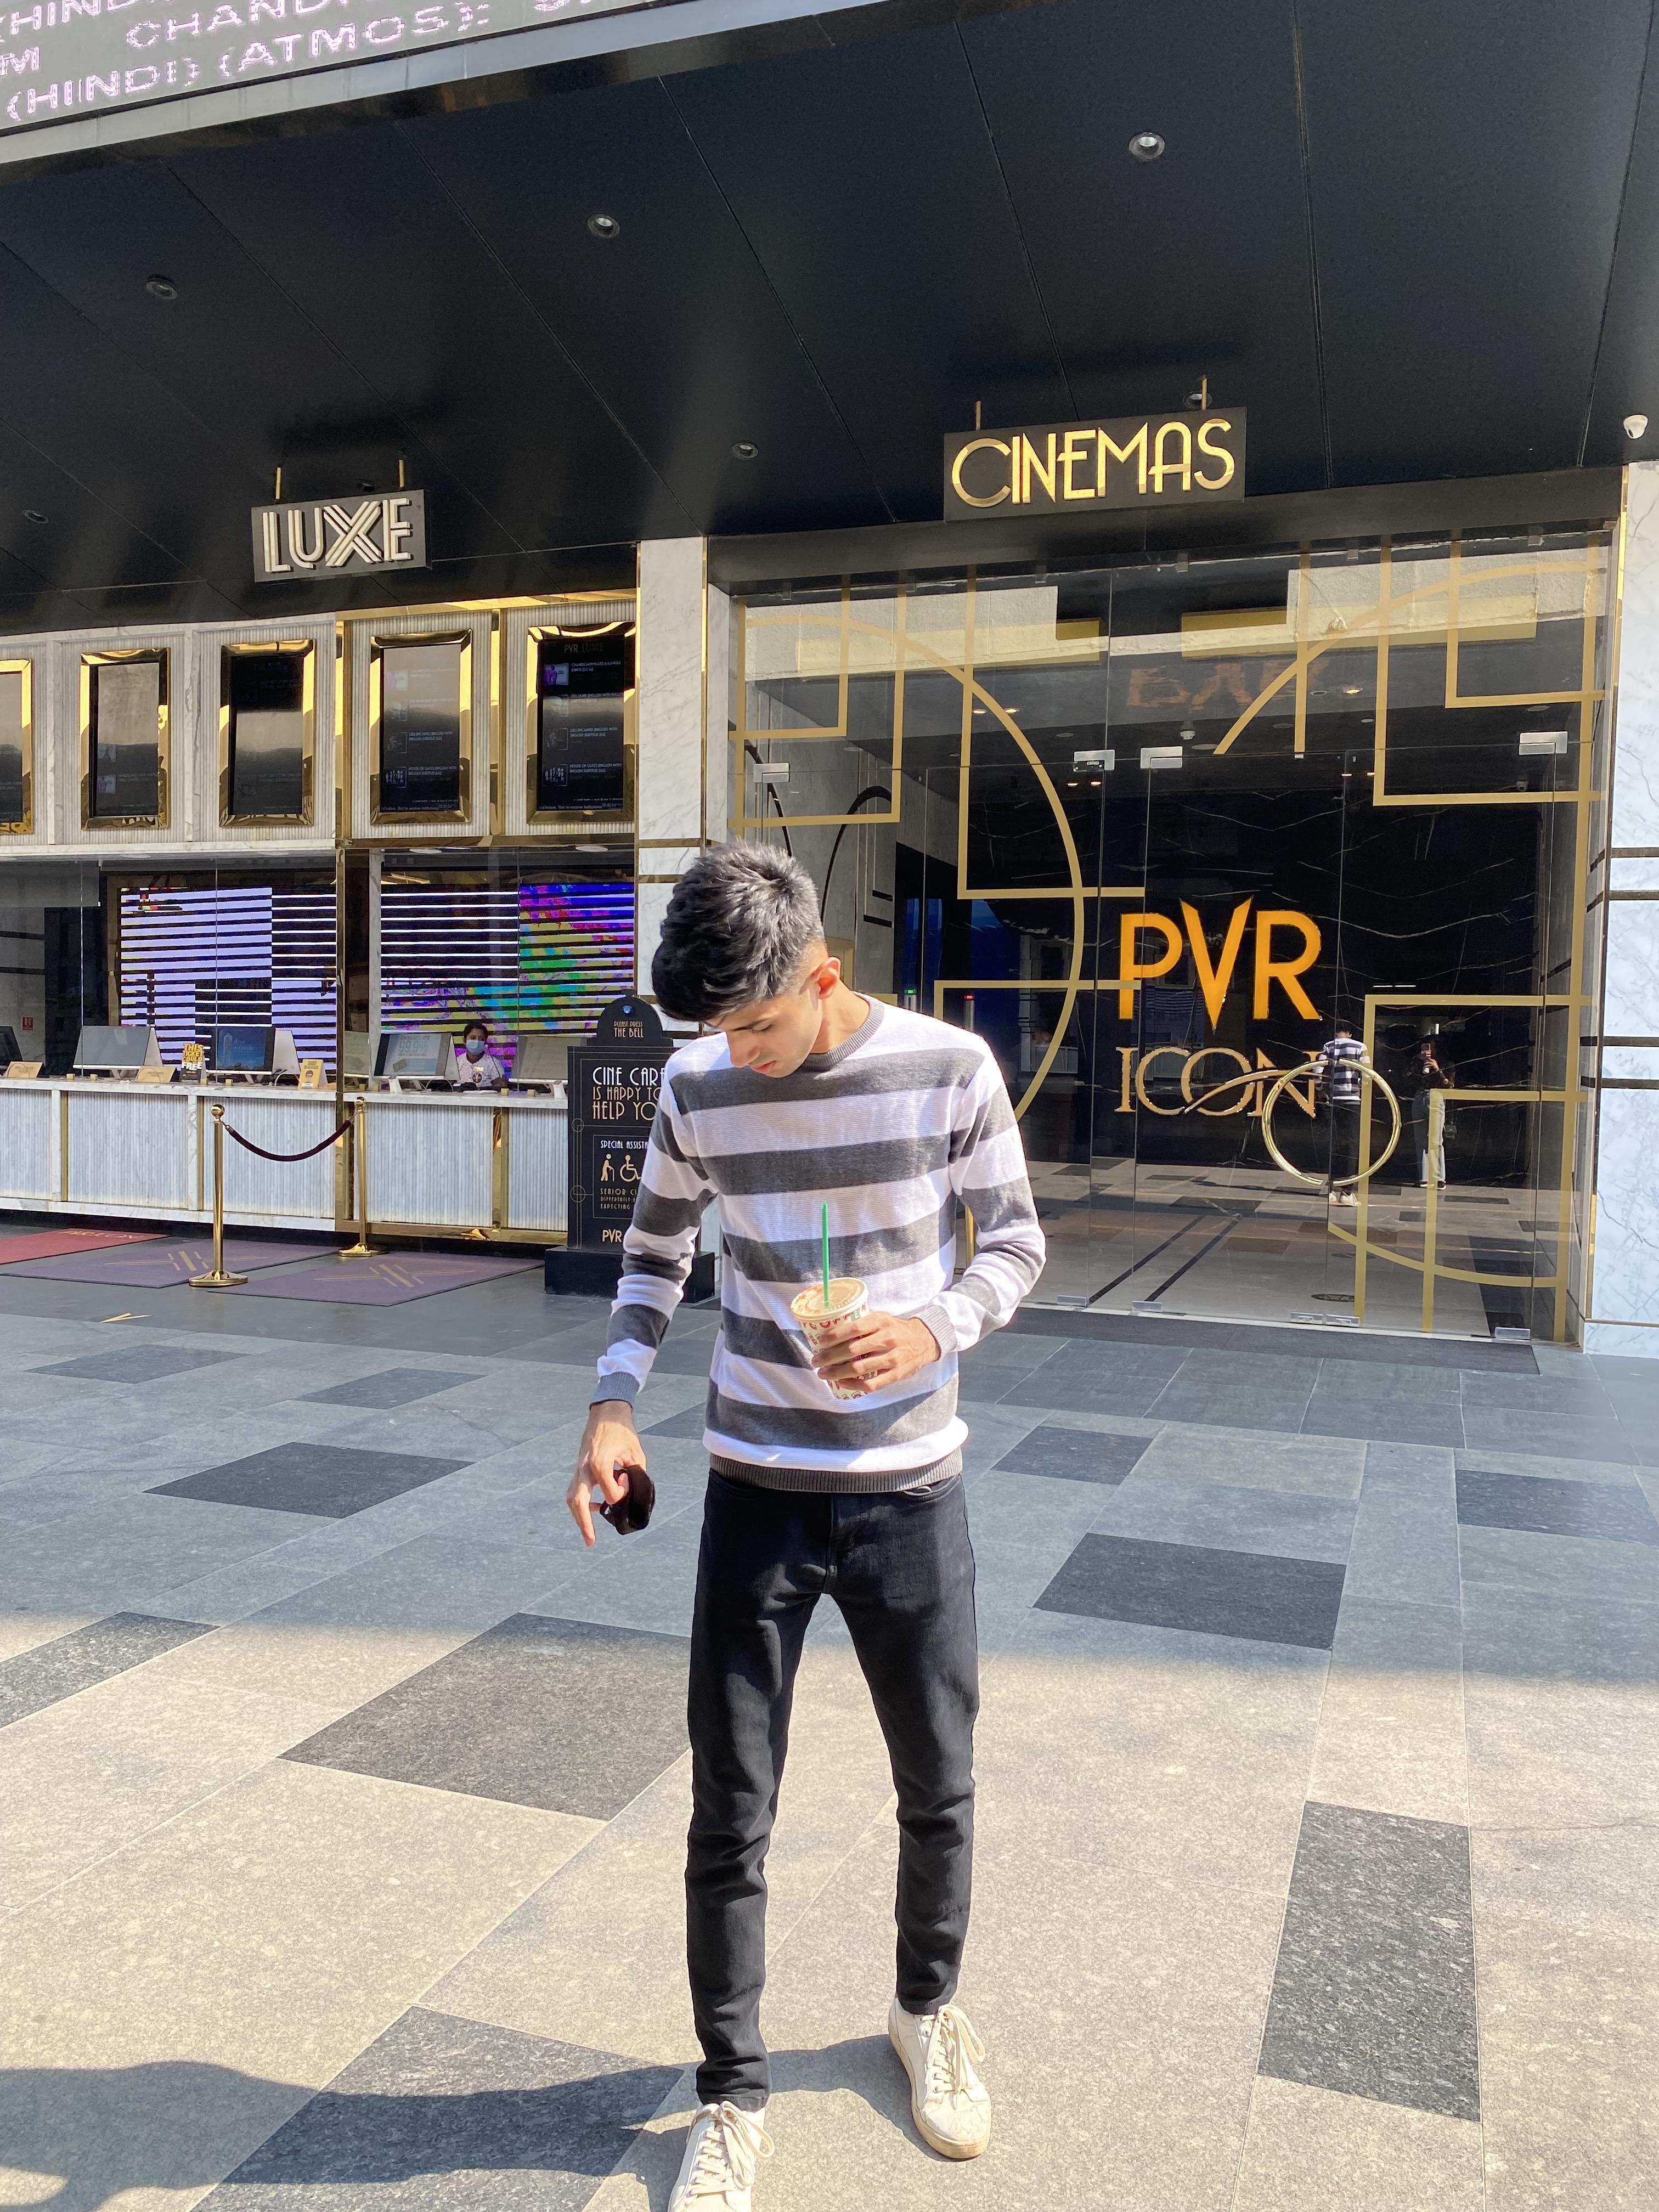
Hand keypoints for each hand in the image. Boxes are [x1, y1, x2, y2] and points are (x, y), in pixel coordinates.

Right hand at [568, 1401, 644, 1546]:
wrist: (606, 1414)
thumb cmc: (623, 1433)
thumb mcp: (635, 1454)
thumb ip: (635, 1477)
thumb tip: (632, 1495)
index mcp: (600, 1463)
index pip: (610, 1494)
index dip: (622, 1493)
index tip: (627, 1480)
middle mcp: (585, 1468)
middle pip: (577, 1501)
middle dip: (583, 1523)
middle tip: (591, 1541)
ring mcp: (578, 1468)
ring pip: (571, 1497)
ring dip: (578, 1516)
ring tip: (588, 1533)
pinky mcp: (577, 1468)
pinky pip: (574, 1490)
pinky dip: (580, 1503)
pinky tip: (594, 1508)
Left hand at [810, 1311, 940, 1396]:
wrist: (924, 1341)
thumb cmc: (896, 1329)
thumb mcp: (882, 1318)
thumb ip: (862, 1323)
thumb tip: (831, 1331)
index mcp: (880, 1322)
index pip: (852, 1328)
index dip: (833, 1336)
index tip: (820, 1342)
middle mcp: (886, 1339)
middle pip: (851, 1350)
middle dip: (829, 1357)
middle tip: (816, 1360)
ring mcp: (892, 1358)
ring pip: (858, 1369)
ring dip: (836, 1372)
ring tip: (823, 1373)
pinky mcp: (896, 1374)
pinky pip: (871, 1384)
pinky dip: (853, 1385)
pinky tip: (841, 1383)